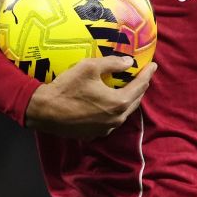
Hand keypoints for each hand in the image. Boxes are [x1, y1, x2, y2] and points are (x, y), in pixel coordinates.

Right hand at [24, 55, 155, 138]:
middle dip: (140, 87)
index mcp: (119, 103)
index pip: (140, 86)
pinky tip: (110, 103)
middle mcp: (117, 119)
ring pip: (124, 112)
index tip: (153, 65)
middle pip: (135, 100)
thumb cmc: (67, 88)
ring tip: (128, 88)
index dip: (147, 73)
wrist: (43, 111)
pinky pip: (111, 120)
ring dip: (128, 99)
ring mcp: (106, 129)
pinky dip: (115, 110)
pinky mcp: (94, 134)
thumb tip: (129, 62)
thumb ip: (113, 63)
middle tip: (142, 75)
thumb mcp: (89, 67)